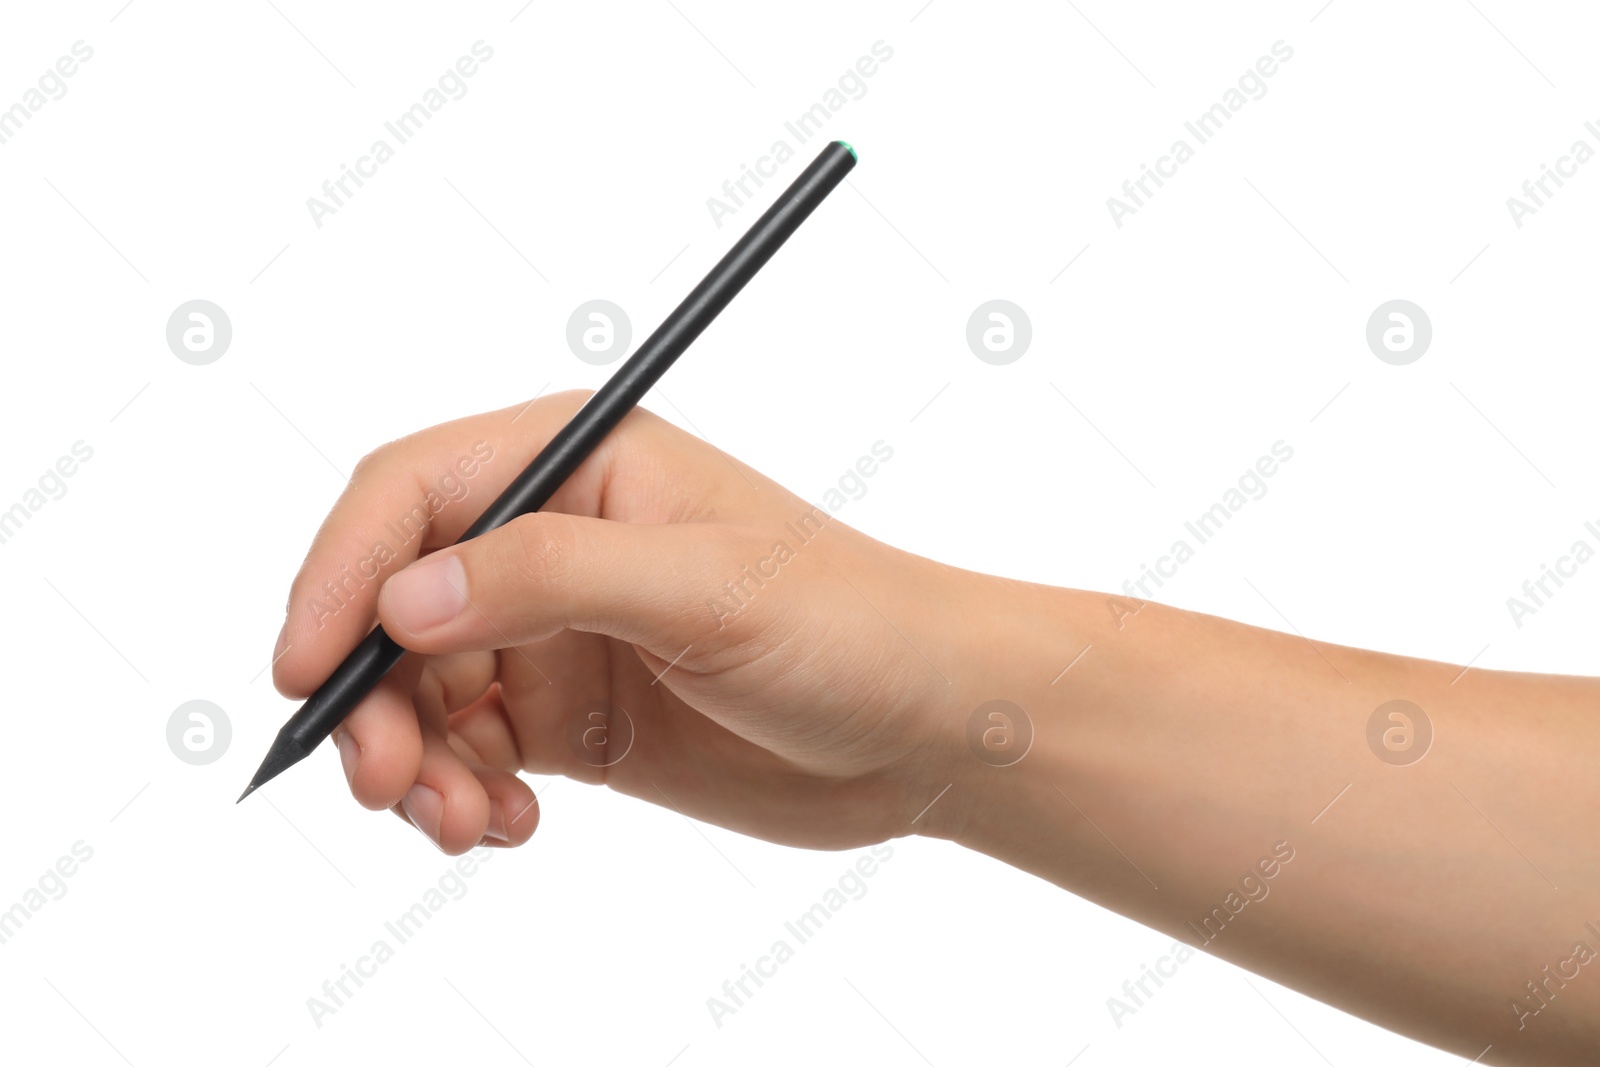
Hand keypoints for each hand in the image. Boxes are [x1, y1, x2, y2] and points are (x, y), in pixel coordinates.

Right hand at [273, 391, 975, 853]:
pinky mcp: (570, 714)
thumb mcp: (707, 588)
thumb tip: (401, 601)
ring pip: (420, 690)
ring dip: (412, 760)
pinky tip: (507, 825)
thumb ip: (550, 579)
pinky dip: (461, 795)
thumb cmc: (851, 620)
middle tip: (386, 781)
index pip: (410, 494)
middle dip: (371, 695)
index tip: (305, 669)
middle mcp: (549, 542)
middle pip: (393, 605)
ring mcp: (556, 633)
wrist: (929, 724)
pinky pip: (469, 752)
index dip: (339, 573)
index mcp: (576, 465)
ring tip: (460, 821)